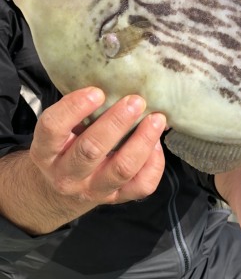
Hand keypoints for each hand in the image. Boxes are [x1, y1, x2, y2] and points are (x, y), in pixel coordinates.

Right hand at [30, 87, 165, 212]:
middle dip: (117, 122)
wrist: (61, 189)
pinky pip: (141, 185)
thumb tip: (114, 81)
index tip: (97, 91)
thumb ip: (79, 110)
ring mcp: (93, 190)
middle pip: (91, 150)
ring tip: (157, 119)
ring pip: (121, 169)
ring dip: (142, 141)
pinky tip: (156, 144)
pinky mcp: (116, 198)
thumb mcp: (61, 129)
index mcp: (46, 151)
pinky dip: (154, 163)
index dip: (74, 108)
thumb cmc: (66, 145)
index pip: (53, 128)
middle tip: (136, 101)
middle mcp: (66, 175)